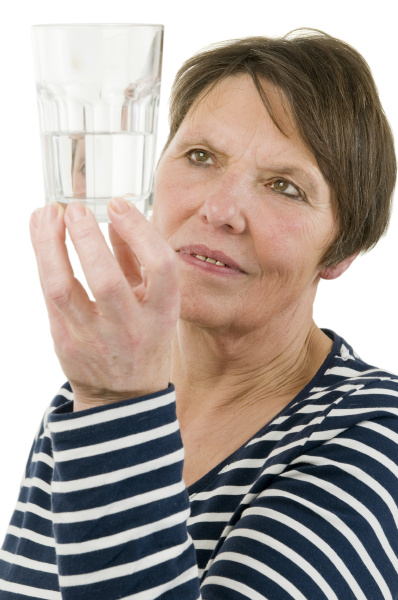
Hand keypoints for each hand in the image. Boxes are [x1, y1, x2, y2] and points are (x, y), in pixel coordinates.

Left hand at [30, 199, 179, 411]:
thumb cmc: (144, 341)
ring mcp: (93, 338)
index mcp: (162, 315)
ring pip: (62, 287)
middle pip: (106, 280)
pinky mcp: (64, 341)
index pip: (160, 267)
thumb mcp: (155, 304)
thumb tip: (116, 217)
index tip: (118, 206)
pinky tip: (39, 231)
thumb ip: (138, 261)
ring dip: (49, 244)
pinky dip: (41, 257)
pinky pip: (47, 294)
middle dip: (86, 237)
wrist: (122, 398)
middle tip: (75, 208)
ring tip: (47, 212)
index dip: (139, 232)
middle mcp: (130, 329)